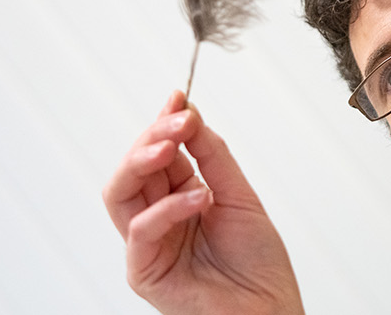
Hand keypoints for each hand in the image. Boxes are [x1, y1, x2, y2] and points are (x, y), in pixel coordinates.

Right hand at [102, 90, 302, 313]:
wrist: (271, 310)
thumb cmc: (258, 264)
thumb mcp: (238, 195)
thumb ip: (213, 156)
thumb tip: (190, 113)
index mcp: (177, 200)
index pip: (157, 155)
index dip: (163, 124)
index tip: (178, 96)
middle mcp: (157, 220)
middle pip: (133, 169)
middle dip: (151, 137)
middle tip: (177, 120)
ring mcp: (147, 246)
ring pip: (120, 193)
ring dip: (142, 162)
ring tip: (171, 146)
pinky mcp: (144, 272)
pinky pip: (141, 230)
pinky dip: (168, 208)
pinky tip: (199, 197)